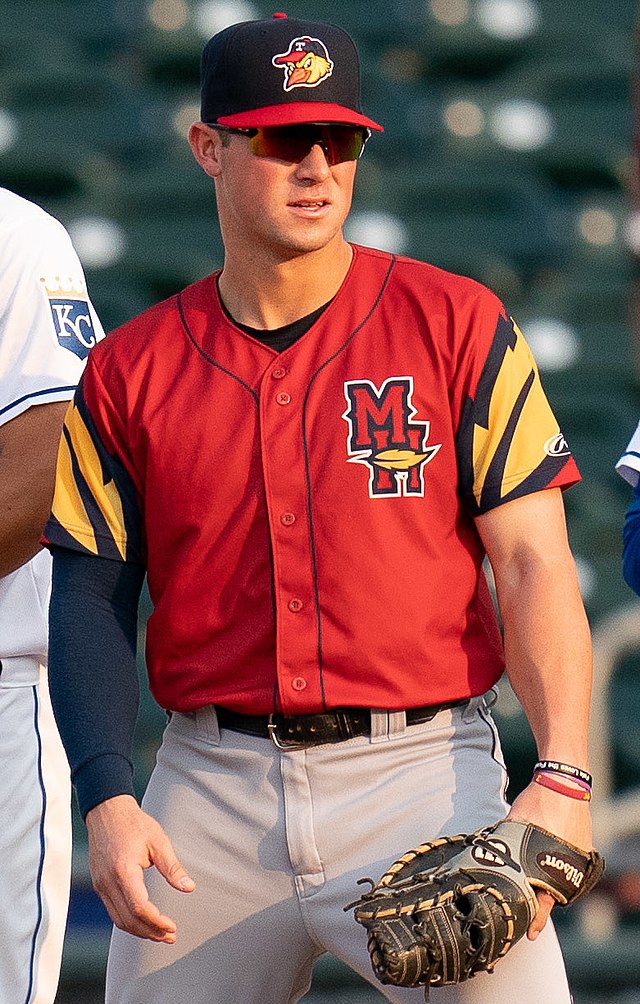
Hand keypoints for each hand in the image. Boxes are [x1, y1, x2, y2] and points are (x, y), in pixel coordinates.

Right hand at [86, 794, 195, 942]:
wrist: (107, 812)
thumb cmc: (134, 824)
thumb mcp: (158, 840)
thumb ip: (172, 867)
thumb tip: (189, 888)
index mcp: (123, 871)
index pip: (139, 908)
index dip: (157, 922)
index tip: (172, 927)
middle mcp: (108, 882)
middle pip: (128, 920)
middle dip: (150, 932)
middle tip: (170, 936)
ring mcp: (101, 885)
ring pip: (119, 920)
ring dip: (140, 931)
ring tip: (160, 934)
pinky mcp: (99, 885)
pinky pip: (113, 911)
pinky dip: (129, 921)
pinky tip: (144, 921)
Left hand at [507, 779, 592, 940]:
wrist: (561, 782)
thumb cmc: (535, 803)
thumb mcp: (514, 827)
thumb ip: (507, 847)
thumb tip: (487, 858)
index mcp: (549, 864)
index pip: (542, 901)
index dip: (535, 919)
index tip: (531, 934)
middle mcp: (567, 866)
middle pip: (552, 894)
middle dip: (539, 901)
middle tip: (526, 911)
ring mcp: (577, 858)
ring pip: (561, 881)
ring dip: (547, 883)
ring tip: (534, 883)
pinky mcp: (582, 849)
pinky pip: (568, 866)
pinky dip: (556, 867)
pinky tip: (545, 861)